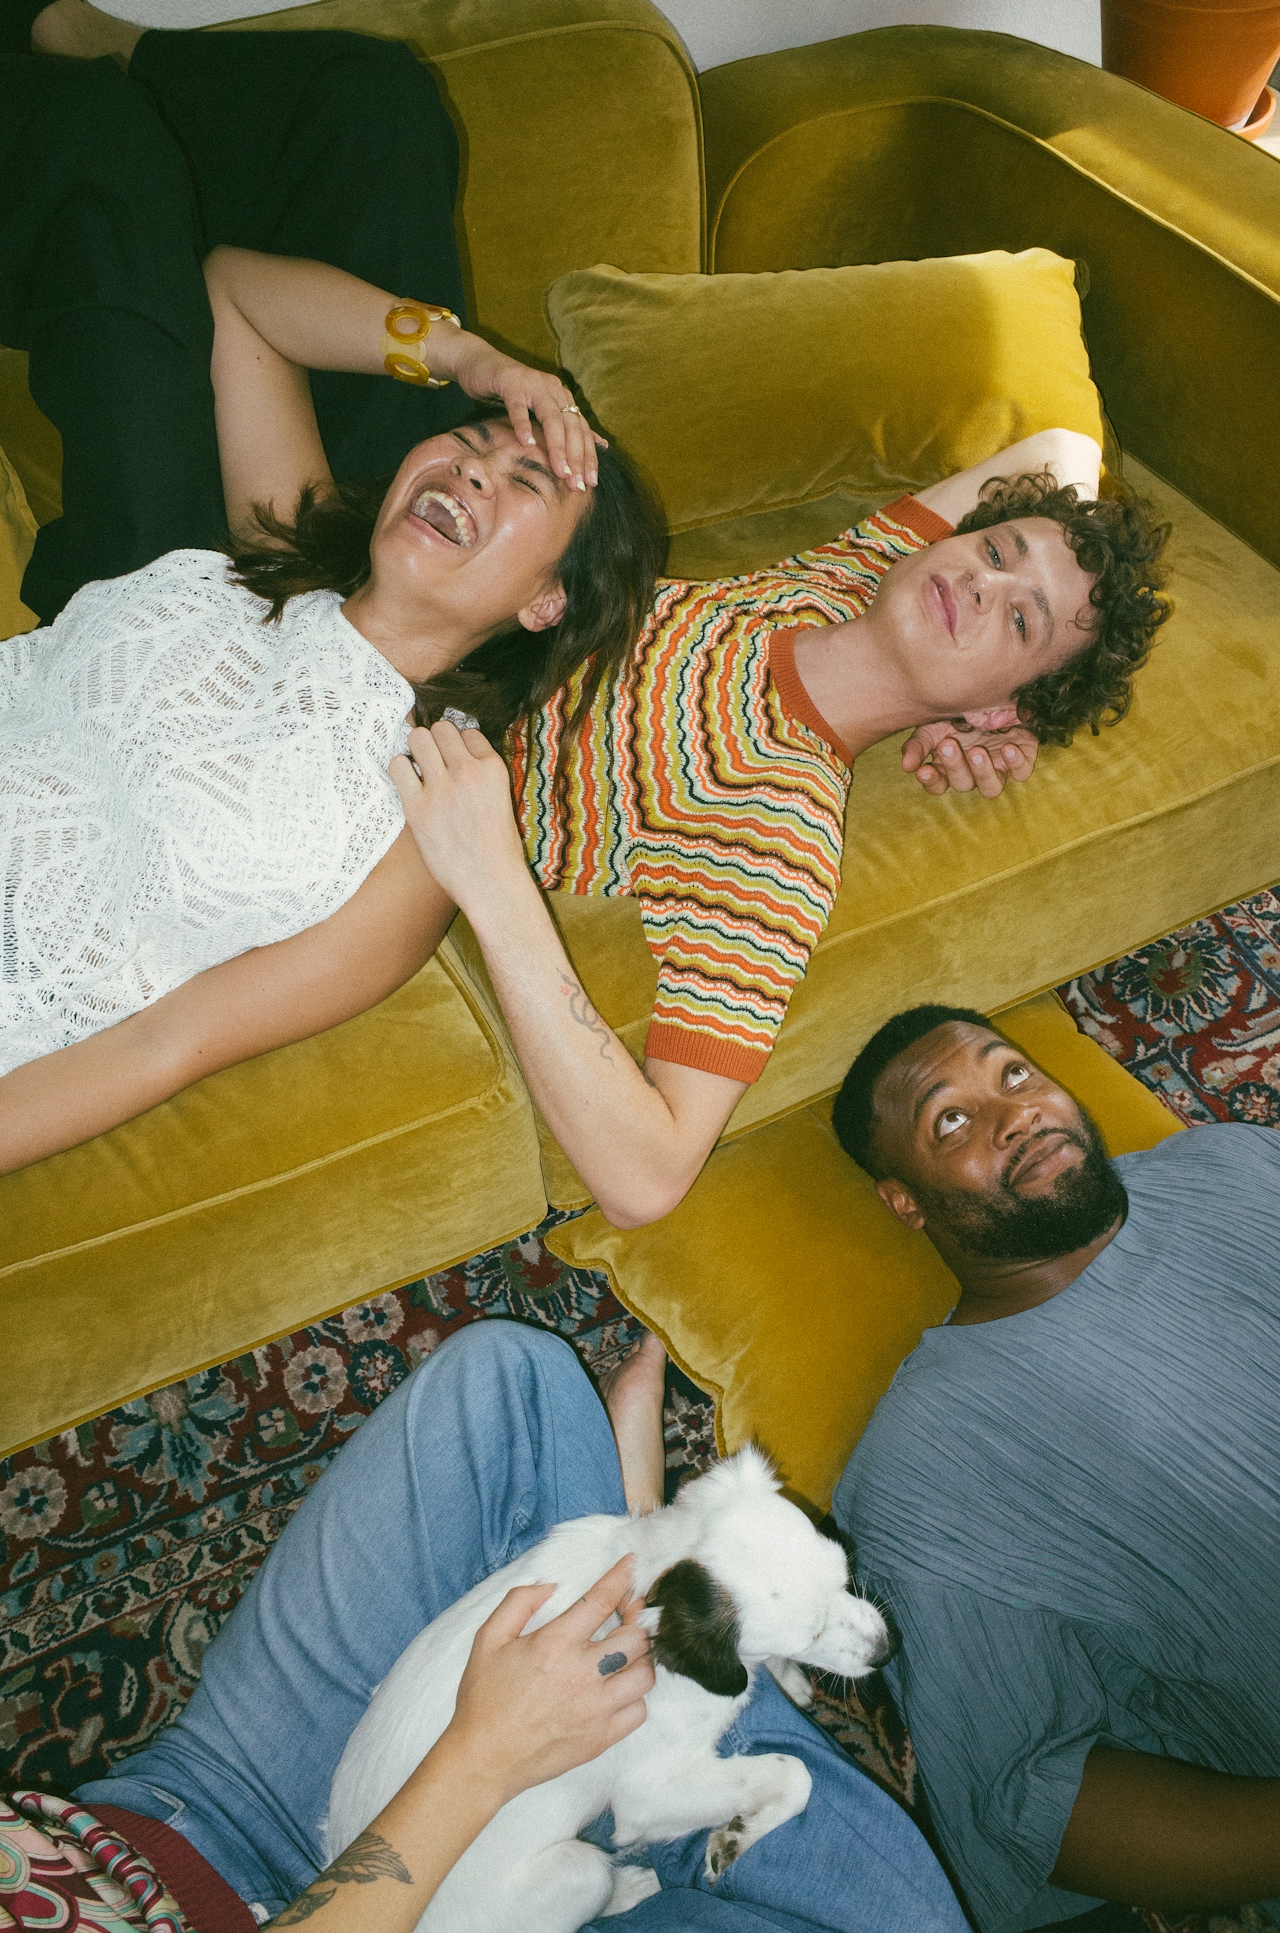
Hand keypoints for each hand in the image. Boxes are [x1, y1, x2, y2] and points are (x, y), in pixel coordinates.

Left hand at [390, 720, 526, 915]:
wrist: (490, 882)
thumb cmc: (499, 848)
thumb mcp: (503, 799)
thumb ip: (483, 775)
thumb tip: (457, 757)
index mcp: (494, 768)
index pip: (470, 733)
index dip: (461, 747)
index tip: (458, 763)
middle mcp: (468, 772)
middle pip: (442, 728)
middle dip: (437, 741)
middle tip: (435, 762)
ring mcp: (442, 788)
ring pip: (418, 738)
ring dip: (417, 749)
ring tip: (421, 769)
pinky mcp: (418, 807)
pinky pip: (398, 765)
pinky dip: (400, 770)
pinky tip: (409, 785)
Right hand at [445, 1557, 654, 1804]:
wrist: (483, 1759)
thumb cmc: (484, 1698)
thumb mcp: (488, 1639)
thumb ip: (518, 1602)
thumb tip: (550, 1584)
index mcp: (554, 1645)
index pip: (601, 1600)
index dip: (622, 1577)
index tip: (632, 1564)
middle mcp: (582, 1675)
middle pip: (636, 1636)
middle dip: (639, 1615)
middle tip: (632, 1609)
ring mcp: (596, 1709)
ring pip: (645, 1674)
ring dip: (642, 1656)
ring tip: (629, 1649)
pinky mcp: (601, 1738)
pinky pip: (639, 1711)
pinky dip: (635, 1696)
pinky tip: (620, 1688)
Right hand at [449, 334, 605, 491]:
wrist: (479, 363)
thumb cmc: (510, 393)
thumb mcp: (540, 411)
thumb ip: (567, 427)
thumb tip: (601, 444)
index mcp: (563, 398)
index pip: (581, 430)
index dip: (588, 457)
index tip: (590, 483)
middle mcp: (554, 389)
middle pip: (571, 426)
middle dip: (577, 457)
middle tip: (578, 485)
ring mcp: (533, 384)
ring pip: (551, 418)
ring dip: (557, 446)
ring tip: (561, 472)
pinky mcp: (511, 382)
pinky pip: (518, 406)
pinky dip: (523, 424)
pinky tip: (527, 443)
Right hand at [901, 719, 1038, 797]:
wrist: (994, 688)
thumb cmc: (961, 709)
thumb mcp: (934, 722)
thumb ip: (919, 744)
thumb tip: (906, 766)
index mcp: (950, 765)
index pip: (937, 784)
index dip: (931, 781)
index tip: (924, 769)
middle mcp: (973, 771)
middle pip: (962, 784)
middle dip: (955, 766)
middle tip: (949, 744)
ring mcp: (998, 767)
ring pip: (991, 788)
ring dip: (983, 772)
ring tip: (977, 751)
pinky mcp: (1022, 759)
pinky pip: (1021, 773)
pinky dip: (1015, 763)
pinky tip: (1008, 748)